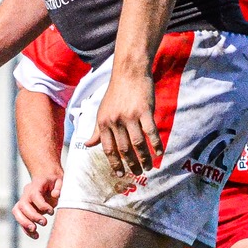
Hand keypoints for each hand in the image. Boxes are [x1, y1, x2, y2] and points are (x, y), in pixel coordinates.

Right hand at [12, 172, 61, 237]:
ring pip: (17, 213)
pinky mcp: (24, 210)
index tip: (51, 212)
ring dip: (25, 224)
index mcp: (35, 185)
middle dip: (32, 216)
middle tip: (44, 223)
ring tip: (35, 232)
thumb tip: (56, 195)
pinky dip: (26, 229)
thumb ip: (58, 187)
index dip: (42, 205)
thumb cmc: (54, 181)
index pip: (34, 196)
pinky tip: (35, 235)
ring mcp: (23, 202)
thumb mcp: (59, 180)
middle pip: (23, 205)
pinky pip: (21, 220)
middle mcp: (26, 194)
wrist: (45, 178)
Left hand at [84, 66, 160, 182]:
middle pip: (123, 149)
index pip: (107, 148)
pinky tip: (159, 153)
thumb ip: (97, 130)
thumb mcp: (102, 112)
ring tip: (148, 168)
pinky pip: (151, 131)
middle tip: (137, 174)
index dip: (114, 163)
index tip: (119, 174)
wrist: (128, 73)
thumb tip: (88, 145)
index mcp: (103, 123)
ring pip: (137, 143)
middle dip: (130, 164)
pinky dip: (155, 144)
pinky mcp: (144, 110)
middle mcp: (115, 121)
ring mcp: (130, 116)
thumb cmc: (115, 94)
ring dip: (143, 158)